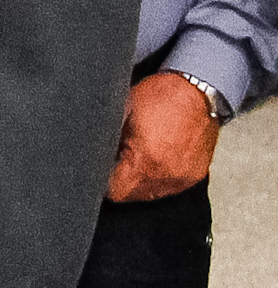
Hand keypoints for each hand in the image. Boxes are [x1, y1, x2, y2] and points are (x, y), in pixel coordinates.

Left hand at [108, 71, 222, 201]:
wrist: (197, 92)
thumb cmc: (161, 97)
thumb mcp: (121, 111)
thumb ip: (107, 138)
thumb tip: (91, 153)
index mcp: (146, 160)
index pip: (115, 191)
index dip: (102, 183)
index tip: (98, 172)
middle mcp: (167, 174)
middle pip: (131, 195)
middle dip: (119, 182)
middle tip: (114, 161)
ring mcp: (182, 178)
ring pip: (149, 194)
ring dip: (138, 182)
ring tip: (135, 157)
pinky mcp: (194, 176)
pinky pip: (168, 187)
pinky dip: (157, 178)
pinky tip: (152, 159)